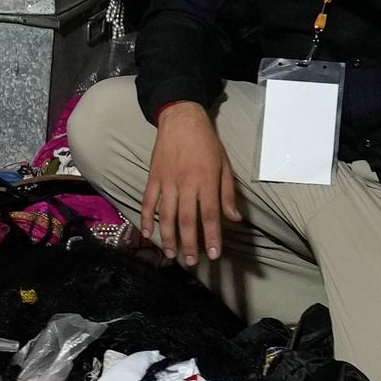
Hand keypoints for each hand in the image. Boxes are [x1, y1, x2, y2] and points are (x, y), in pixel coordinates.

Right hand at [143, 103, 243, 265]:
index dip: (211, 236)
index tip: (213, 254)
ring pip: (166, 214)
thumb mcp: (225, 165)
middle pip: (187, 219)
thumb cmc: (207, 142)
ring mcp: (167, 181)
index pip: (209, 214)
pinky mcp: (153, 177)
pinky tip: (147, 234)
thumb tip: (234, 218)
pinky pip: (148, 201)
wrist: (182, 119)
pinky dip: (146, 218)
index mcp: (206, 181)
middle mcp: (186, 184)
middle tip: (191, 262)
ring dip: (168, 236)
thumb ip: (227, 193)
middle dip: (189, 243)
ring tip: (170, 254)